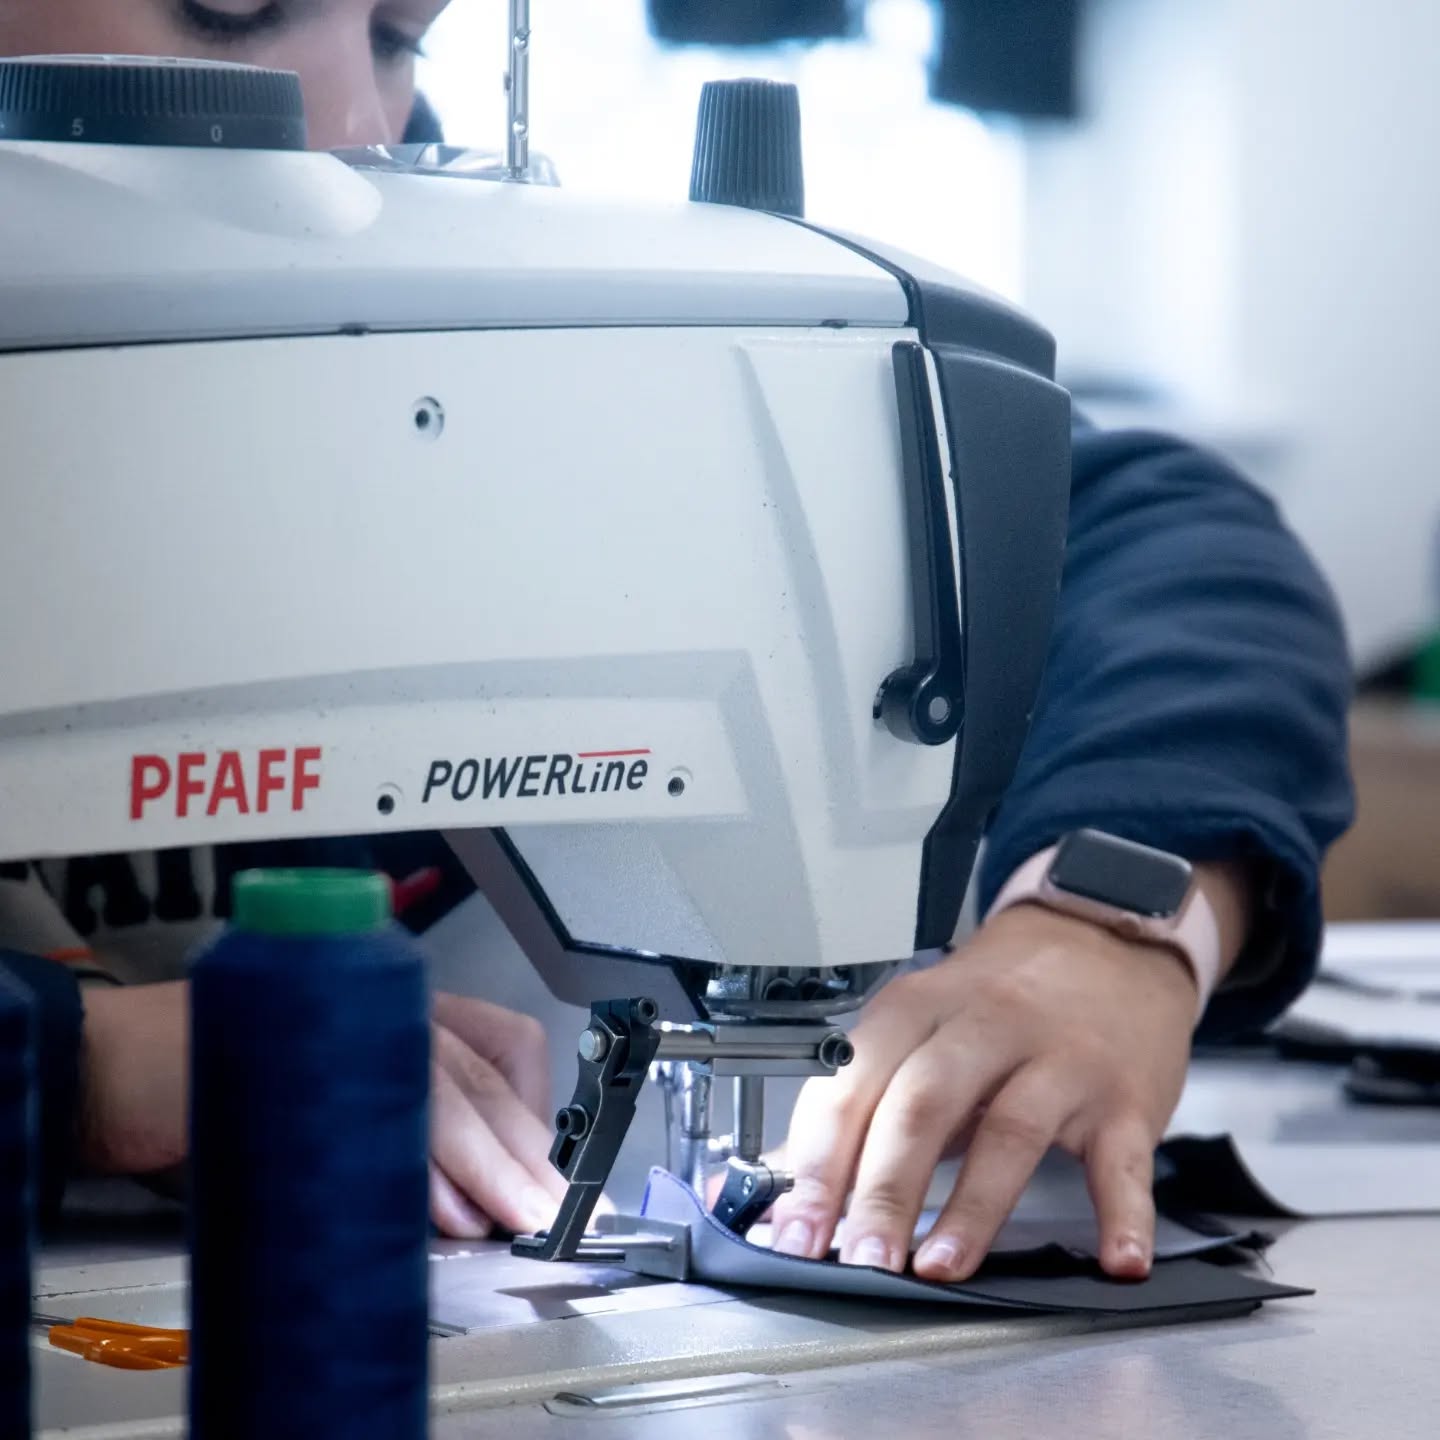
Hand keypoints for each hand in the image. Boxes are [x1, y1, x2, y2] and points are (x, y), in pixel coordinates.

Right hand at [81, 982, 566, 1238]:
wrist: (109, 1064)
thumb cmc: (220, 1078)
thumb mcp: (332, 1099)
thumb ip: (398, 1134)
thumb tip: (472, 1200)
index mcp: (395, 1005)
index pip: (499, 1046)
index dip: (533, 1116)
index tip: (552, 1177)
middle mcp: (377, 1000)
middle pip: (474, 1074)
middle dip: (520, 1151)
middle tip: (546, 1209)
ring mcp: (334, 1019)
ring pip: (436, 1085)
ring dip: (481, 1160)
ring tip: (506, 1215)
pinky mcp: (288, 1053)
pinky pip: (366, 1108)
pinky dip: (407, 1164)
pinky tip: (430, 1207)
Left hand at [768, 905, 1198, 1281]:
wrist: (1102, 939)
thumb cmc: (998, 999)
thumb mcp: (916, 1029)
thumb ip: (850, 1108)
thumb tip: (772, 1182)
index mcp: (917, 1010)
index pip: (853, 1084)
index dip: (818, 1161)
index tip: (795, 1229)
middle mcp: (985, 1027)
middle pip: (922, 1103)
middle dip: (882, 1187)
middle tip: (860, 1258)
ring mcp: (1058, 1061)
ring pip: (1009, 1130)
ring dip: (971, 1206)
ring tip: (941, 1267)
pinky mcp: (1123, 1097)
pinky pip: (1122, 1159)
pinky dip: (1122, 1212)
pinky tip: (1114, 1258)